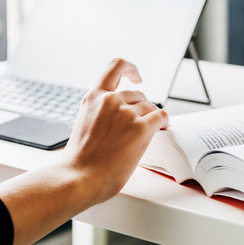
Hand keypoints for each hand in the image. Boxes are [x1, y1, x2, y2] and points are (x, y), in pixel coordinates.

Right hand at [62, 58, 168, 205]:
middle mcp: (110, 100)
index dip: (131, 68)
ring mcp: (125, 113)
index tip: (137, 77)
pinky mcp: (140, 128)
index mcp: (93, 97)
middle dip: (143, 108)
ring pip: (150, 107)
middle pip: (138, 94)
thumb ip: (101, 113)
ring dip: (151, 119)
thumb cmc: (80, 161)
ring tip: (147, 134)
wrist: (79, 178)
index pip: (115, 66)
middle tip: (141, 125)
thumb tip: (122, 117)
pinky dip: (164, 123)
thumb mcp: (85, 123)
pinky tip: (161, 129)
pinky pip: (161, 117)